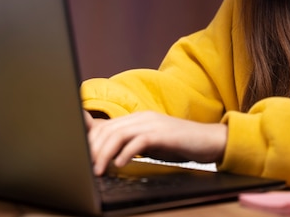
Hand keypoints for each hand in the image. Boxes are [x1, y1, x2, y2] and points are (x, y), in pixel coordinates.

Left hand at [84, 111, 226, 175]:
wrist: (209, 140)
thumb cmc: (180, 144)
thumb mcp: (151, 144)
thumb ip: (132, 144)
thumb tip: (110, 154)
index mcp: (137, 119)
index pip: (106, 125)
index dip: (90, 139)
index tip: (80, 155)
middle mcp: (142, 117)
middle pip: (108, 130)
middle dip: (93, 149)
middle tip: (87, 168)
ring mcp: (153, 124)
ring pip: (119, 135)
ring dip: (105, 154)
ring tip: (100, 170)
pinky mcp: (163, 134)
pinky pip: (139, 141)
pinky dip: (126, 153)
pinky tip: (121, 164)